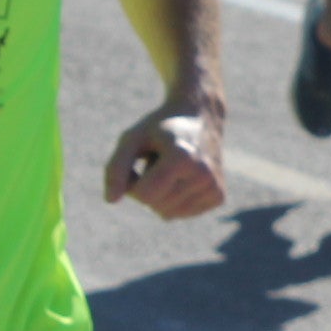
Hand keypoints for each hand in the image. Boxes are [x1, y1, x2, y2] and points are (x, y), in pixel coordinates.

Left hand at [101, 107, 225, 218]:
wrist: (200, 117)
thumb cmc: (159, 128)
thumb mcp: (132, 138)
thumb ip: (115, 167)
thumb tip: (111, 200)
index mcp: (183, 157)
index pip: (144, 195)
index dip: (132, 182)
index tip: (138, 161)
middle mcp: (203, 174)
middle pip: (155, 205)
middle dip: (146, 187)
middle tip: (157, 162)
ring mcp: (214, 187)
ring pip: (167, 214)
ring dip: (160, 194)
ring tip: (170, 169)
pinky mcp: (219, 196)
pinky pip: (180, 214)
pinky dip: (173, 200)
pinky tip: (181, 177)